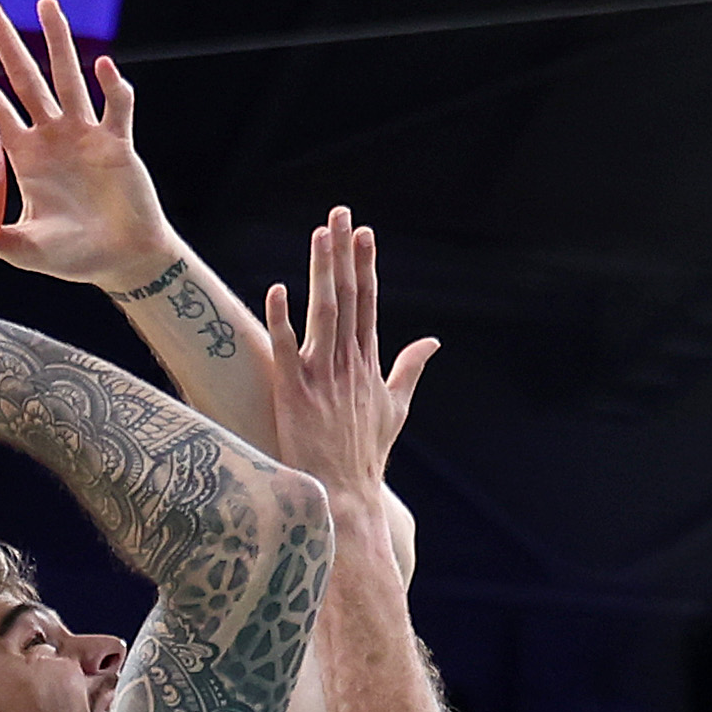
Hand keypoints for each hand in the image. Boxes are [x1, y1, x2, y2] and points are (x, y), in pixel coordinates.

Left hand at [0, 0, 178, 292]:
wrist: (125, 261)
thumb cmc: (77, 259)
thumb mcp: (30, 251)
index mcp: (29, 158)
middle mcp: (54, 138)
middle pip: (27, 80)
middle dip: (8, 45)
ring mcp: (87, 136)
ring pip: (69, 78)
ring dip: (59, 42)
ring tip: (46, 4)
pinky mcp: (118, 143)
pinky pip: (116, 106)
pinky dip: (113, 86)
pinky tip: (106, 67)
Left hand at [263, 208, 438, 500]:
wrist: (347, 498)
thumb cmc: (366, 457)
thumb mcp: (396, 409)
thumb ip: (411, 369)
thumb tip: (433, 341)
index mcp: (368, 365)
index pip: (368, 304)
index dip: (365, 266)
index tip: (363, 232)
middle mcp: (347, 365)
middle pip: (347, 298)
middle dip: (343, 253)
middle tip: (339, 213)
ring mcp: (322, 379)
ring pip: (323, 315)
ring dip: (321, 273)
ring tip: (318, 235)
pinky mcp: (295, 395)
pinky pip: (287, 351)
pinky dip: (282, 321)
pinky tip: (277, 289)